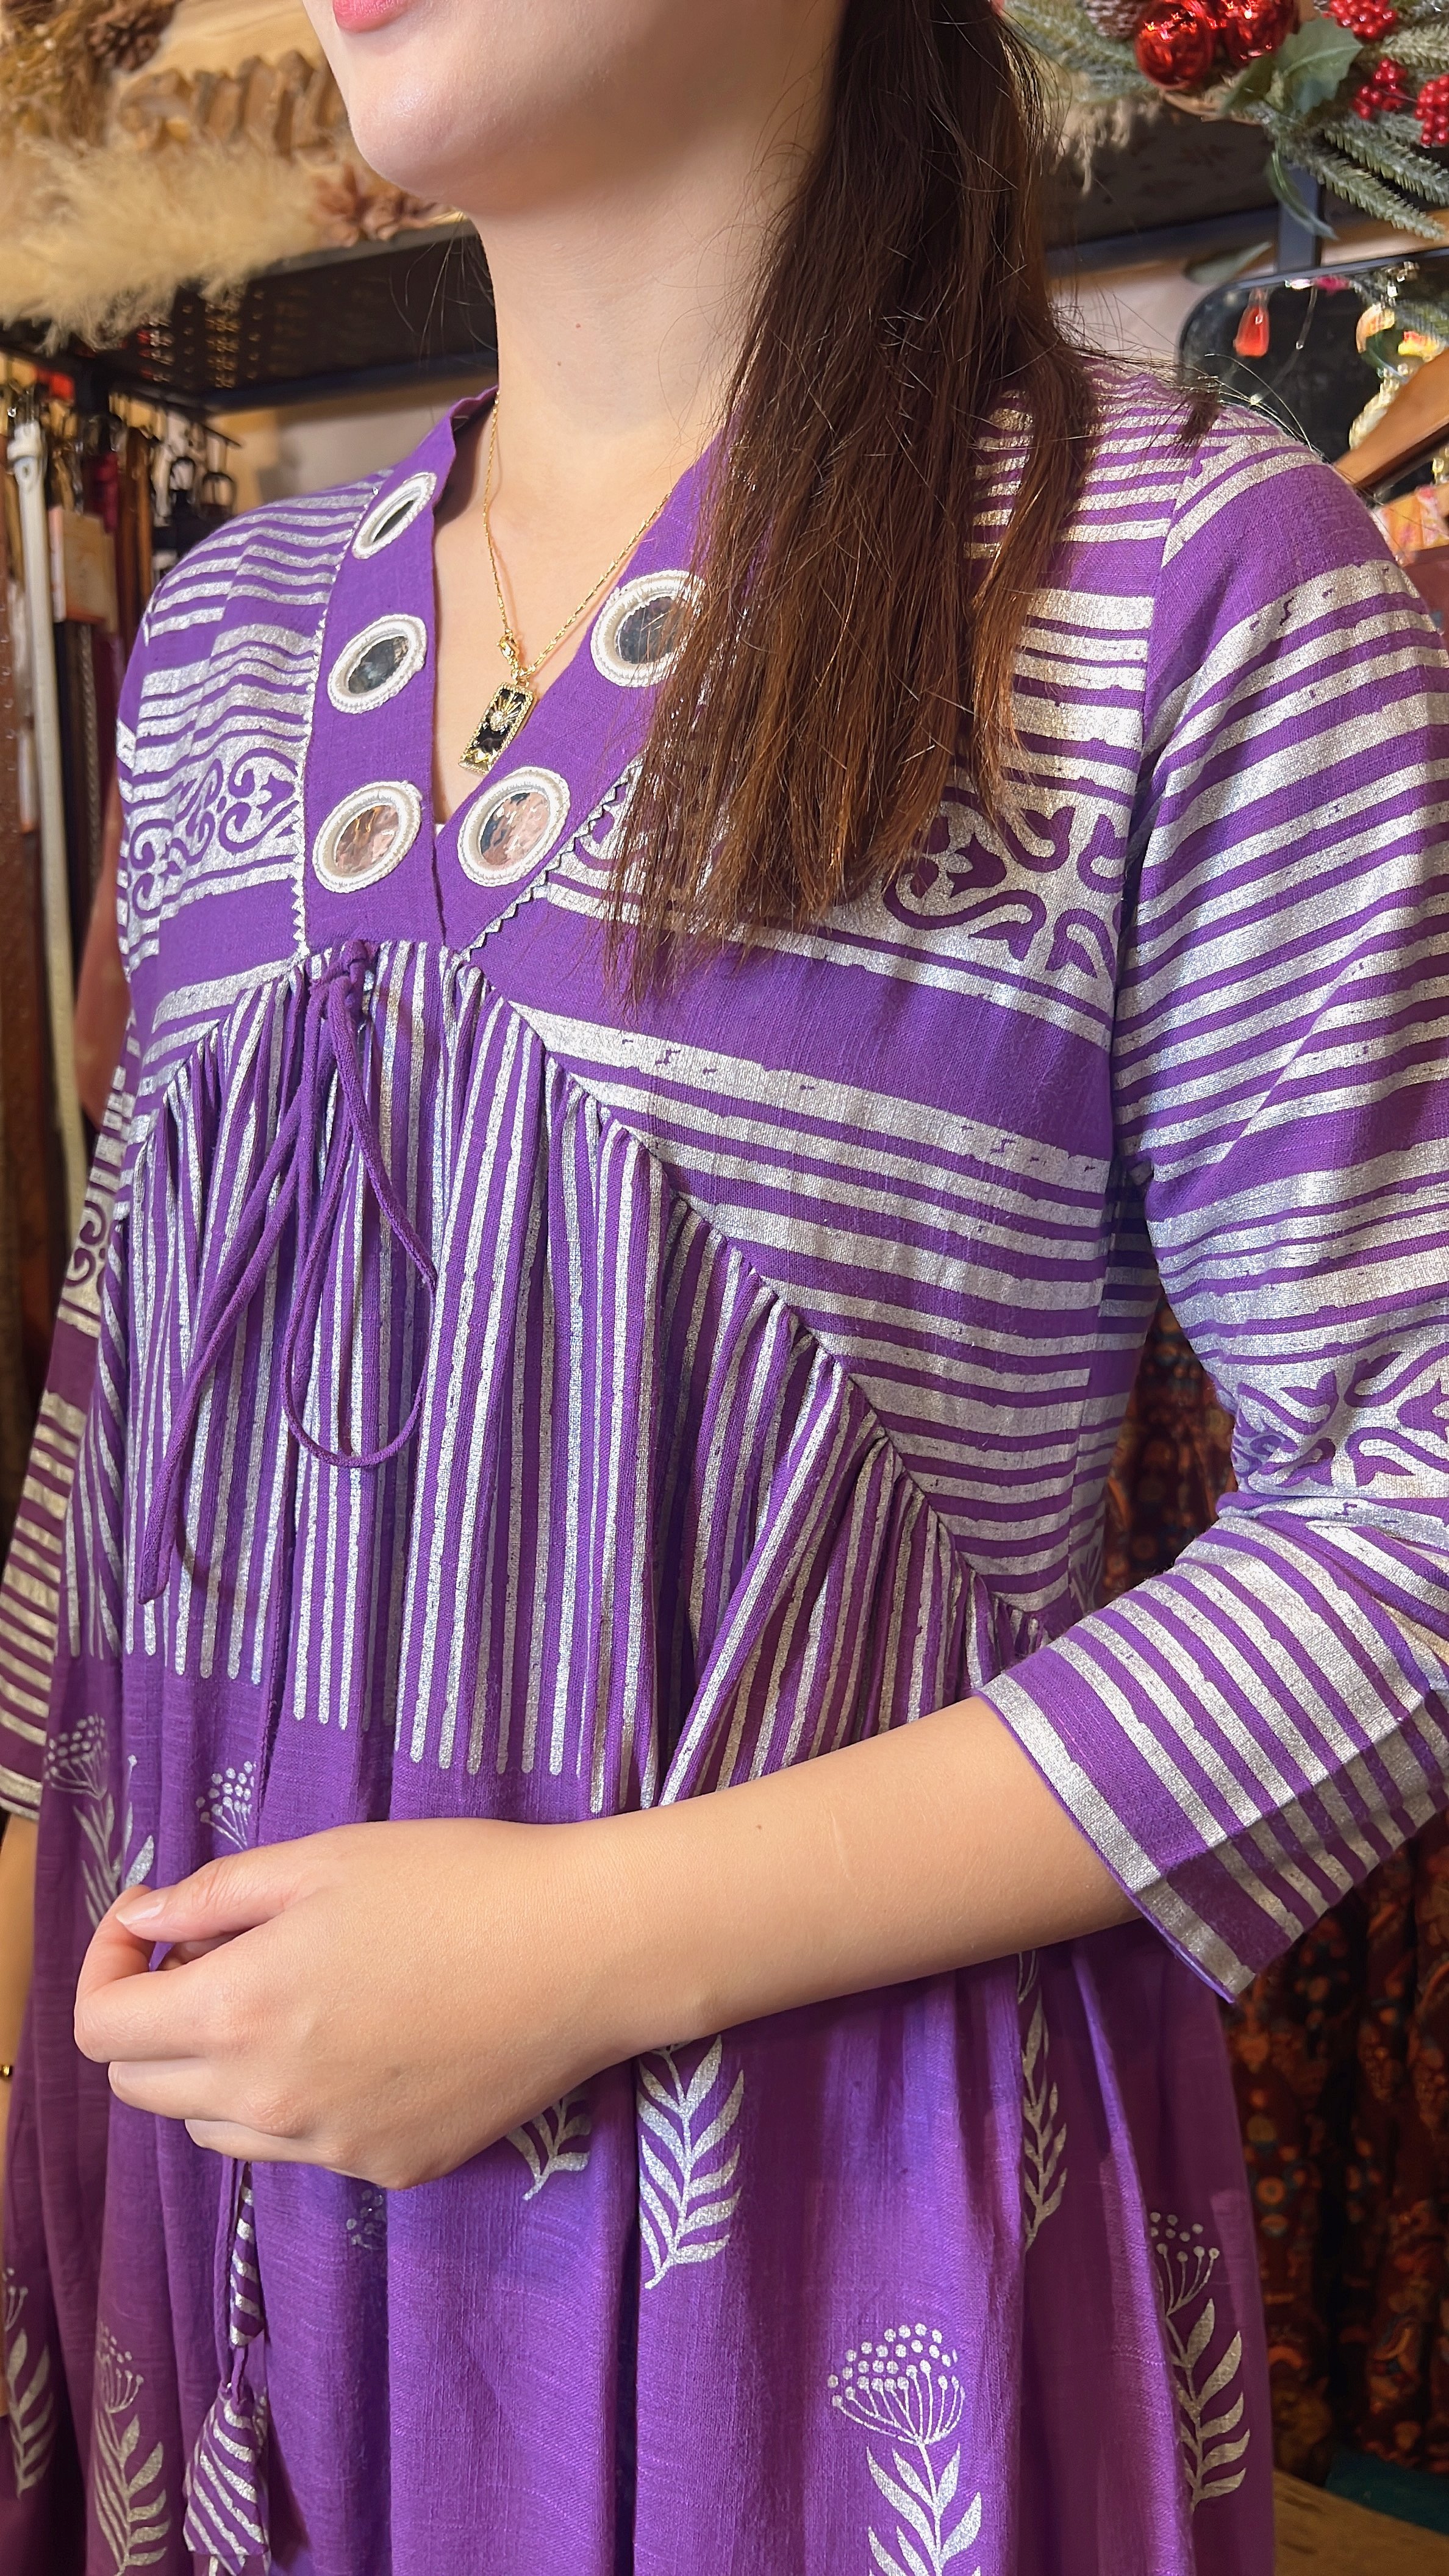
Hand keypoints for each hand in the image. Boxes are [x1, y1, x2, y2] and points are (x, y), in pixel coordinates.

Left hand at [74, 1821, 630, 2189]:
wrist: (586, 1951)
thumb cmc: (457, 1882)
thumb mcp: (323, 1859)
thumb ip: (214, 1897)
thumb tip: (143, 1922)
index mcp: (241, 2010)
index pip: (103, 2031)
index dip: (108, 1969)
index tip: (149, 1931)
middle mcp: (270, 2100)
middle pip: (144, 2089)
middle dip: (152, 2021)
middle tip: (217, 1955)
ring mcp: (331, 2148)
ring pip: (217, 2128)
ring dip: (218, 2068)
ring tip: (293, 1998)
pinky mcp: (390, 2169)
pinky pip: (303, 2146)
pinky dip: (300, 2098)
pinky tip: (367, 2036)